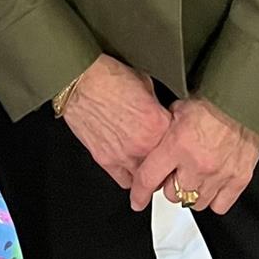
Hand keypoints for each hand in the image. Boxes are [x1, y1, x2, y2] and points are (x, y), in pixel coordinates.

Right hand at [60, 55, 171, 190]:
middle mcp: (143, 144)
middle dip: (165, 158)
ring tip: (146, 160)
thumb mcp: (145, 83)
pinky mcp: (105, 161)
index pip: (178, 141)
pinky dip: (129, 176)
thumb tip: (160, 112)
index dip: (176, 137)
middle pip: (165, 164)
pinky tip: (129, 166)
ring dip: (147, 170)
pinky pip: (124, 181)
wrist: (80, 81)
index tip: (173, 137)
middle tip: (162, 152)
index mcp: (158, 124)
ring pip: (146, 178)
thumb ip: (156, 105)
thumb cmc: (108, 78)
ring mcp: (124, 156)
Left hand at [129, 96, 258, 215]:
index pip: (149, 178)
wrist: (243, 99)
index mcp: (177, 145)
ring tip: (195, 176)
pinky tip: (212, 184)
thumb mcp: (178, 108)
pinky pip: (220, 205)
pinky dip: (214, 198)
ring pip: (196, 203)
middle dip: (171, 185)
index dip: (140, 193)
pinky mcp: (238, 179)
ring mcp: (219, 175)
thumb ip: (165, 129)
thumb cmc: (213, 100)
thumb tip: (155, 139)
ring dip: (192, 192)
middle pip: (173, 195)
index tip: (137, 199)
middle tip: (176, 173)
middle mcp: (197, 164)